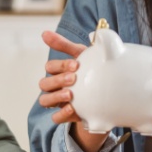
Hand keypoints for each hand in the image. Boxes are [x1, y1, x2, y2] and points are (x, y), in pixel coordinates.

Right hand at [36, 31, 107, 151]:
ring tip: (70, 94)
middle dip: (58, 80)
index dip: (60, 65)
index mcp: (58, 71)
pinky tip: (72, 109)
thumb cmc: (90, 69)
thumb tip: (44, 33)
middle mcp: (55, 86)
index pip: (50, 66)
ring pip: (45, 100)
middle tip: (73, 78)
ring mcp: (58, 101)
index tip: (76, 65)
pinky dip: (61, 114)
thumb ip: (64, 45)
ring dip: (55, 96)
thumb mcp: (81, 55)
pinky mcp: (65, 115)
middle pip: (44, 83)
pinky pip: (55, 118)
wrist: (108, 92)